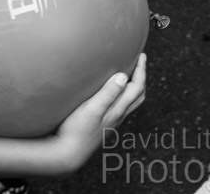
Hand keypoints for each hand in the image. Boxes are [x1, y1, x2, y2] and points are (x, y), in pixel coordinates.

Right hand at [52, 53, 146, 170]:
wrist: (68, 153)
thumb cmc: (76, 130)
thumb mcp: (91, 108)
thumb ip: (108, 93)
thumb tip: (123, 76)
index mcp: (117, 110)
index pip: (137, 87)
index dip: (141, 70)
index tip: (141, 55)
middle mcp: (118, 116)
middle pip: (138, 96)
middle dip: (141, 77)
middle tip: (139, 62)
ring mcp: (111, 122)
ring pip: (131, 103)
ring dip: (134, 87)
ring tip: (129, 75)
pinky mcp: (103, 125)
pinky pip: (120, 107)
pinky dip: (123, 95)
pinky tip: (111, 93)